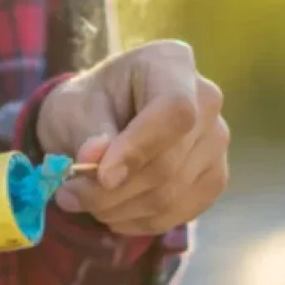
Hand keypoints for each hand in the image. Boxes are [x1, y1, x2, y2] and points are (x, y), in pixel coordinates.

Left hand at [36, 40, 229, 236]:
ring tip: (83, 202)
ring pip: (173, 192)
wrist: (99, 118)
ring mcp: (216, 140)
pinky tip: (112, 212)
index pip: (174, 111)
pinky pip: (183, 211)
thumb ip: (88, 132)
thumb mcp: (74, 108)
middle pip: (170, 160)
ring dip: (120, 209)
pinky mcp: (214, 175)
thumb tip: (98, 159)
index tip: (101, 176)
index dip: (138, 149)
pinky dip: (141, 220)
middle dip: (113, 190)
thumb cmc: (86, 104)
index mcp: (171, 63)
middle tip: (68, 196)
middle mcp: (207, 99)